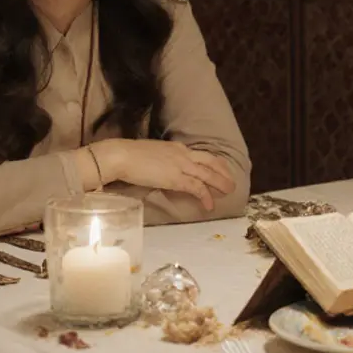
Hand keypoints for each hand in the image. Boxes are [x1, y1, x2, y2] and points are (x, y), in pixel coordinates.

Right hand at [95, 139, 235, 210]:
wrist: (121, 155)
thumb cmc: (130, 156)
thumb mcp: (152, 154)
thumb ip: (163, 161)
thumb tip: (164, 170)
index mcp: (177, 147)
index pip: (201, 154)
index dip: (213, 163)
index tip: (220, 169)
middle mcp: (183, 154)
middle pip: (210, 161)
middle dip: (223, 172)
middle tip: (231, 182)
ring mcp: (180, 165)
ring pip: (208, 174)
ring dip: (220, 183)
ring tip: (229, 192)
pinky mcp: (176, 178)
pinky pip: (197, 188)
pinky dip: (205, 196)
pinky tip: (209, 205)